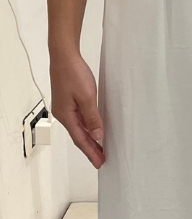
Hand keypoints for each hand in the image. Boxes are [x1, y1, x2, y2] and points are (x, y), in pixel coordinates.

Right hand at [49, 51, 104, 168]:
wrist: (64, 56)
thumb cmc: (73, 73)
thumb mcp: (87, 97)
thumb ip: (92, 118)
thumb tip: (97, 136)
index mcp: (66, 116)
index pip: (80, 139)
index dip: (91, 152)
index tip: (99, 162)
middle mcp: (63, 114)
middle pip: (79, 136)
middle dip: (90, 149)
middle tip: (101, 159)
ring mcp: (65, 108)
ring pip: (79, 128)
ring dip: (89, 139)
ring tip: (100, 148)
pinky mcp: (68, 101)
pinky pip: (79, 119)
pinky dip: (87, 127)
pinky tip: (93, 129)